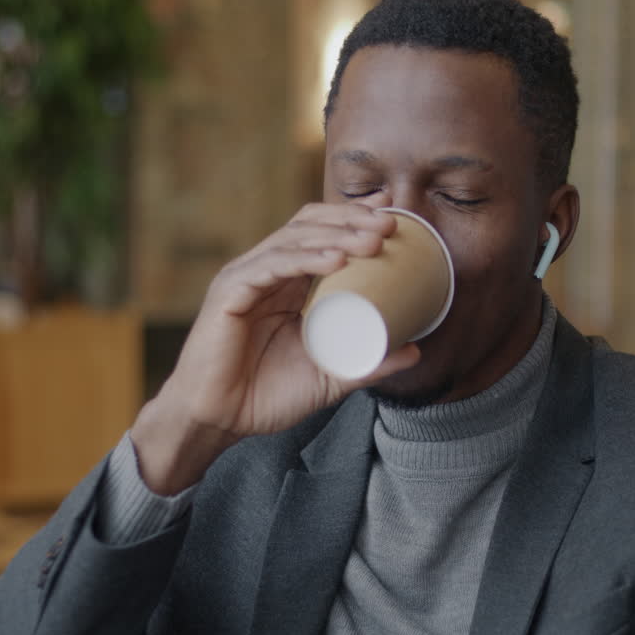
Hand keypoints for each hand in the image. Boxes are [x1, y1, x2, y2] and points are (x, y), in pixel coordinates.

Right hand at [129, 203, 420, 494]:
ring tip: (373, 240)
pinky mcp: (229, 293)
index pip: (322, 234)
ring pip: (293, 239)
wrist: (219, 422)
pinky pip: (270, 266)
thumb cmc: (266, 397)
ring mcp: (246, 278)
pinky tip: (336, 260)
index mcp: (287, 283)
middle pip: (310, 226)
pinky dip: (304, 259)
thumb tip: (415, 351)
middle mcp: (265, 272)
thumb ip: (369, 363)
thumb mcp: (330, 377)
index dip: (354, 218)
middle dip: (352, 220)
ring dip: (337, 235)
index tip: (393, 212)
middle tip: (391, 224)